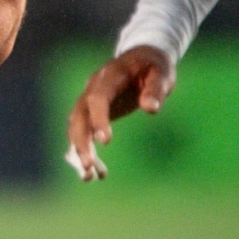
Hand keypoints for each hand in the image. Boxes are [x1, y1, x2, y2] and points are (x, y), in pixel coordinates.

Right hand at [66, 45, 173, 180]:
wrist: (143, 60)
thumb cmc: (154, 67)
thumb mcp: (162, 74)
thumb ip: (156, 89)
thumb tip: (151, 108)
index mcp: (109, 76)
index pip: (98, 98)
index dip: (99, 119)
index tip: (105, 142)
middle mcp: (93, 88)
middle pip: (79, 116)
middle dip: (81, 142)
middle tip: (88, 167)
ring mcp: (89, 101)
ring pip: (77, 128)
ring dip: (80, 152)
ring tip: (90, 178)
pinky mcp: (92, 113)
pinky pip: (84, 135)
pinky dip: (88, 153)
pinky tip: (98, 174)